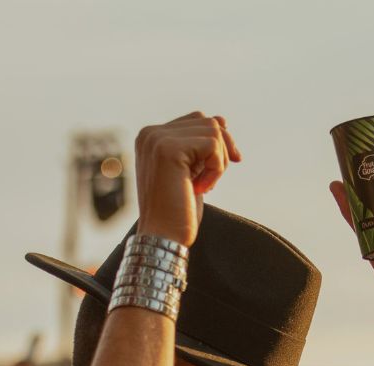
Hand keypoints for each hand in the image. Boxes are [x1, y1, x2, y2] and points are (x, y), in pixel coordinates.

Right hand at [135, 112, 241, 246]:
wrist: (163, 237)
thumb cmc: (177, 211)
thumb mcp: (192, 171)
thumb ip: (202, 145)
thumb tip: (222, 119)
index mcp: (152, 137)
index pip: (197, 121)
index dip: (216, 145)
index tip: (215, 173)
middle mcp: (150, 134)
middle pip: (207, 122)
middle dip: (220, 153)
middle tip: (209, 182)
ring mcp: (157, 139)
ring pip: (213, 130)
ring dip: (218, 163)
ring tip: (204, 186)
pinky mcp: (169, 149)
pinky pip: (213, 145)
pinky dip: (216, 169)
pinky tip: (202, 189)